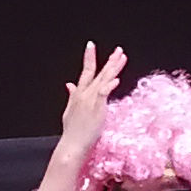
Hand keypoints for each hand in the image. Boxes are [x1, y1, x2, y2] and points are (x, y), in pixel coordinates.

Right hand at [48, 43, 127, 184]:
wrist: (72, 144)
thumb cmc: (72, 131)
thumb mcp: (69, 110)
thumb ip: (71, 95)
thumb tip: (69, 84)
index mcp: (79, 93)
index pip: (85, 71)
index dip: (89, 57)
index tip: (91, 45)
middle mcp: (85, 94)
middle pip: (99, 73)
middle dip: (110, 60)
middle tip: (119, 50)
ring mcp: (91, 100)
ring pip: (104, 80)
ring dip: (114, 68)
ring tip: (122, 57)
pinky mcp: (97, 108)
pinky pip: (104, 93)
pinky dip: (109, 85)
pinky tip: (116, 79)